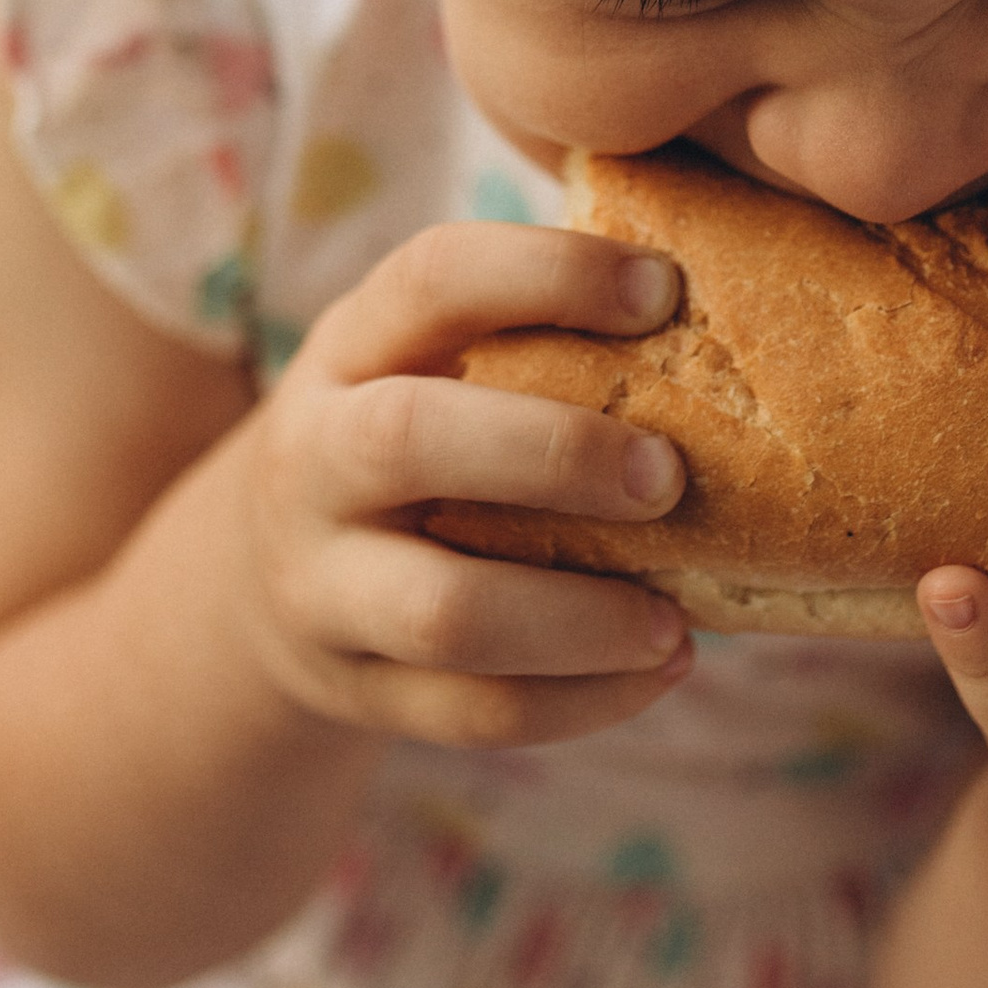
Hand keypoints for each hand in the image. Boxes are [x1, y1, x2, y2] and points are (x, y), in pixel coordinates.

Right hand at [236, 223, 693, 747]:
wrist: (262, 574)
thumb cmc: (409, 432)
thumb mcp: (424, 358)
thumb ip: (534, 327)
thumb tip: (725, 280)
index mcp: (352, 348)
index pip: (431, 279)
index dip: (546, 274)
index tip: (662, 289)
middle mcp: (316, 458)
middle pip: (409, 440)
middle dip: (553, 452)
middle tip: (668, 475)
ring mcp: (323, 585)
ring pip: (444, 611)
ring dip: (579, 618)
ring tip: (679, 616)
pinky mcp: (357, 690)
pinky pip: (472, 714)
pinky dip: (582, 702)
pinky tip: (663, 665)